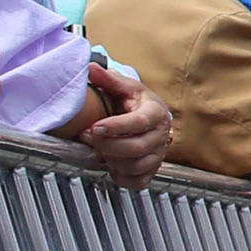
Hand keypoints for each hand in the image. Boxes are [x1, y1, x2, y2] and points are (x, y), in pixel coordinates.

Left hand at [72, 63, 178, 188]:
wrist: (149, 118)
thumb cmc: (137, 103)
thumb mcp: (125, 87)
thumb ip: (108, 79)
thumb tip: (91, 69)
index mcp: (155, 112)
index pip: (139, 122)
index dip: (116, 127)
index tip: (95, 127)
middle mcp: (161, 135)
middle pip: (136, 148)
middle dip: (107, 145)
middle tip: (89, 137)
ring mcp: (158, 155)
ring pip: (136, 166)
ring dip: (112, 160)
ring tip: (99, 149)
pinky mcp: (152, 169)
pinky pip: (138, 181)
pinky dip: (121, 177)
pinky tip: (111, 164)